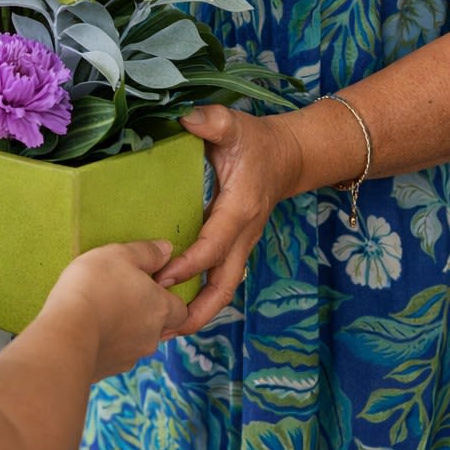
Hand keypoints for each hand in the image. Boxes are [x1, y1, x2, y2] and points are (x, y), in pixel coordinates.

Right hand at [44, 239, 188, 378]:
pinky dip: (105, 343)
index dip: (168, 298)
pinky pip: (113, 354)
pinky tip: (87, 330)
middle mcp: (151, 337)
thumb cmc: (95, 286)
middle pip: (158, 326)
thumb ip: (146, 252)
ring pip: (135, 342)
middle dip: (144, 313)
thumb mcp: (120, 255)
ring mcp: (129, 357)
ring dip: (124, 329)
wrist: (65, 335)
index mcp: (160, 309)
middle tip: (121, 296)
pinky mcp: (107, 370)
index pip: (181, 311)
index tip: (150, 286)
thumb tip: (166, 250)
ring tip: (100, 312)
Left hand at [157, 104, 300, 332]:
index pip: (213, 246)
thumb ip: (213, 121)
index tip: (160, 277)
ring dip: (199, 312)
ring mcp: (242, 244)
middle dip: (198, 311)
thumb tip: (186, 119)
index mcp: (240, 209)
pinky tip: (174, 306)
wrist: (289, 156)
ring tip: (165, 330)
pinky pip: (220, 278)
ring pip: (224, 289)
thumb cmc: (257, 141)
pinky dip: (201, 297)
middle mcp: (243, 234)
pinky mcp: (236, 247)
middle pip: (225, 286)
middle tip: (162, 326)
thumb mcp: (235, 124)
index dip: (188, 265)